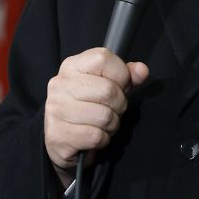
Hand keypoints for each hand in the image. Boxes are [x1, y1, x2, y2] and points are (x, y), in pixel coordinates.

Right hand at [44, 47, 148, 187]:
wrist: (61, 138)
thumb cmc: (86, 107)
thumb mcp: (106, 84)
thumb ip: (126, 76)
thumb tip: (141, 71)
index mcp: (72, 67)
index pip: (104, 59)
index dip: (121, 75)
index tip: (119, 86)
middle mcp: (60, 85)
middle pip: (108, 90)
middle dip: (119, 105)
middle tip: (112, 110)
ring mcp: (56, 110)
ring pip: (104, 116)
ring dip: (111, 125)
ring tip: (102, 124)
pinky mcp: (58, 135)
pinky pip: (96, 136)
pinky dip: (102, 139)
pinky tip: (94, 136)